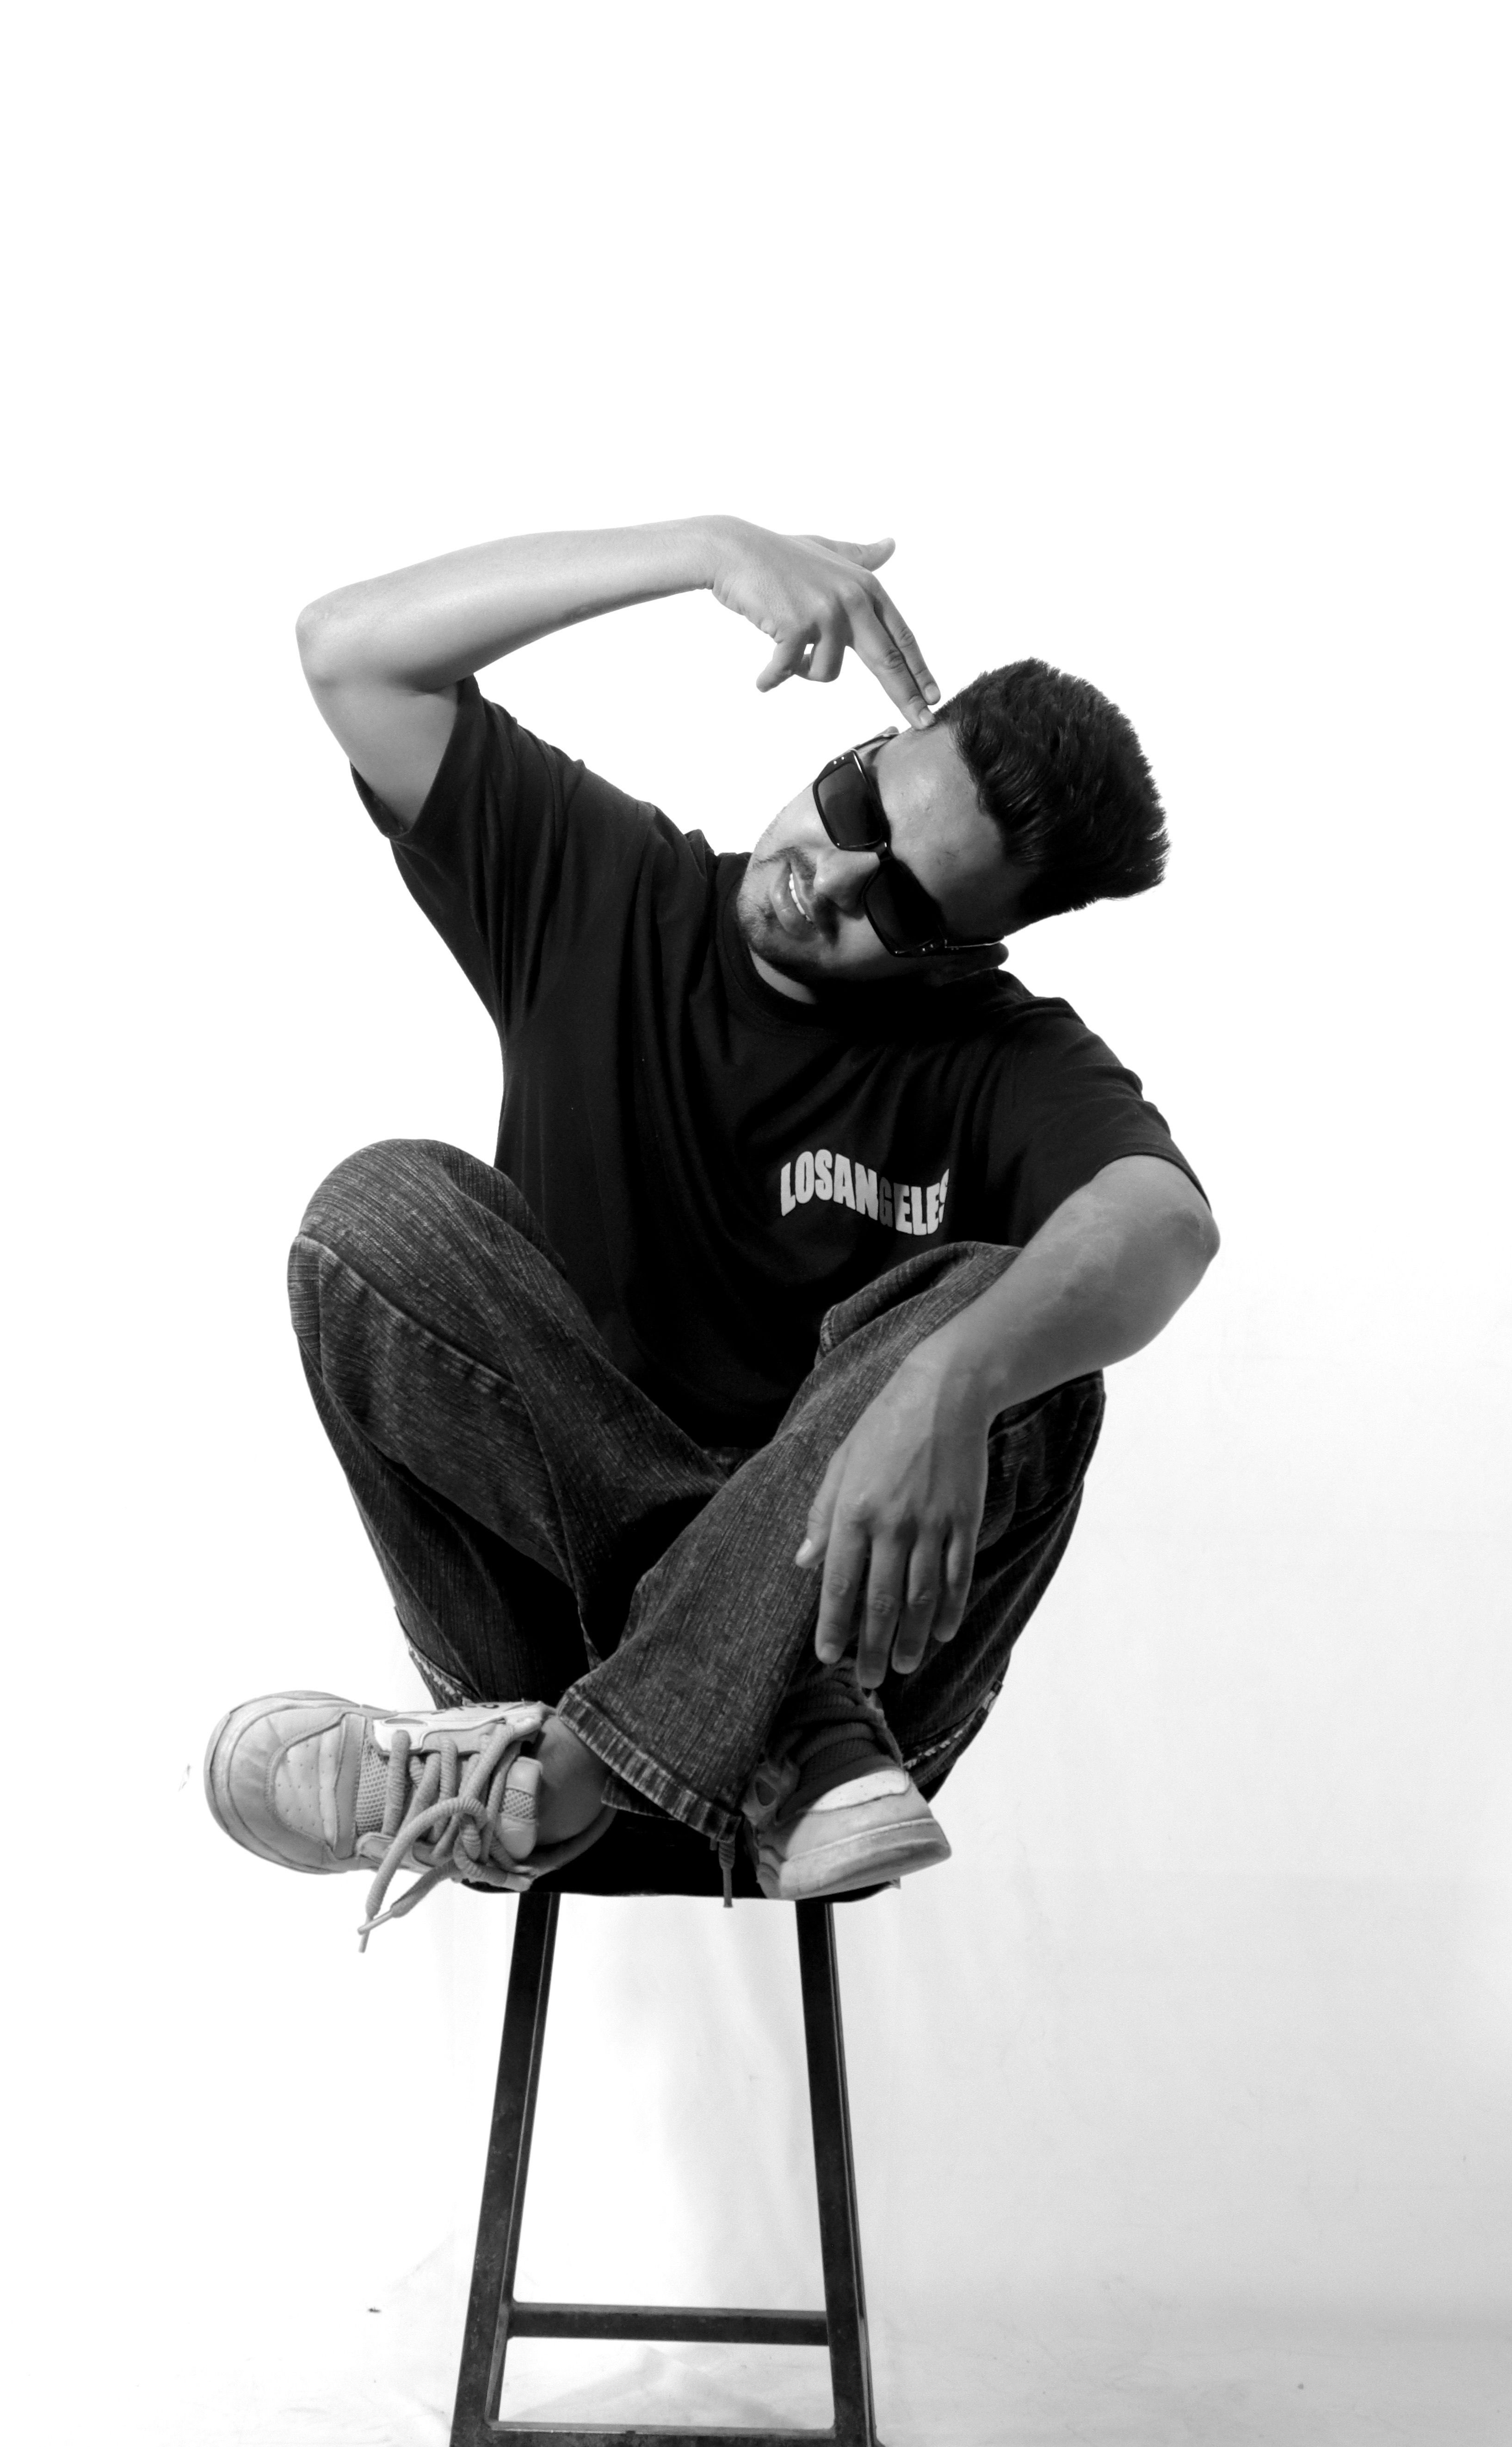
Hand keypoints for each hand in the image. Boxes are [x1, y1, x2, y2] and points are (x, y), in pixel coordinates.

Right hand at [703, 517, 939, 729]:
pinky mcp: (797, 627)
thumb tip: (891, 544)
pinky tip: (763, 680)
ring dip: (805, 672)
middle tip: (924, 723)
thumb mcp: (826, 551)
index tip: (934, 698)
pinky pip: (791, 671)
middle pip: (888, 660)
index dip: (919, 670)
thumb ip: (859, 556)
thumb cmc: (778, 555)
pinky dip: (774, 678)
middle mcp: (853, 600)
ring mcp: (826, 614)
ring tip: (787, 657)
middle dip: (907, 696)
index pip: (901, 636)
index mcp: (865, 588)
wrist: (734, 551)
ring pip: (828, 672)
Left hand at [796, 1353, 990, 1688]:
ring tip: (901, 1667)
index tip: (827, 1659)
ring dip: (911, 1639)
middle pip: (881, 1602)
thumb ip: (822, 1516)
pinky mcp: (964, 1521)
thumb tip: (804, 1563)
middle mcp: (893, 1525)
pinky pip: (957, 1576)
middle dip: (871, 1647)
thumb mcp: (840, 1464)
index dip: (833, 1627)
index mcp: (854, 1511)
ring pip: (922, 1599)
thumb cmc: (883, 1427)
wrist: (945, 1394)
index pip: (840, 1584)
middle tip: (866, 1681)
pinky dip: (951, 1609)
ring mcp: (932, 1525)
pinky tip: (944, 1634)